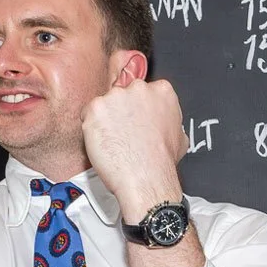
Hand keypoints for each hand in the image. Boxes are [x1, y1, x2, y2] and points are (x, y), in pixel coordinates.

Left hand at [82, 77, 188, 216]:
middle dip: (121, 111)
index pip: (143, 91)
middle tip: (124, 133)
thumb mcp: (179, 136)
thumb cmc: (161, 162)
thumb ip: (168, 119)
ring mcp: (116, 96)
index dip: (137, 108)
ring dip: (106, 120)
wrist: (147, 178)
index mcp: (162, 91)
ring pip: (105, 104)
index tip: (136, 120)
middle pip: (123, 94)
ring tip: (115, 141)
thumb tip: (164, 122)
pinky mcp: (96, 107)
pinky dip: (91, 128)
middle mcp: (139, 89)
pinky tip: (104, 142)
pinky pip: (87, 114)